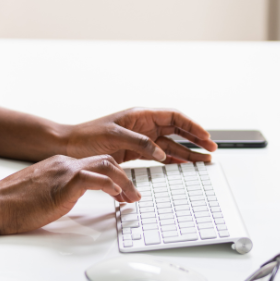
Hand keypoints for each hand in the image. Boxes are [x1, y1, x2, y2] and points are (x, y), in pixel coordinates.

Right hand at [0, 154, 140, 234]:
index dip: (114, 176)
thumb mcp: (43, 192)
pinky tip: (117, 195)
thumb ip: (59, 189)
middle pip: (105, 160)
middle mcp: (65, 163)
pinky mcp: (63, 184)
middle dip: (124, 177)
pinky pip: (93, 179)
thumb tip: (71, 198)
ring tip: (132, 197)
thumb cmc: (14, 203)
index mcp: (61, 164)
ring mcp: (65, 171)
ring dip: (124, 181)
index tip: (123, 191)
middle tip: (134, 195)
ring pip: (105, 165)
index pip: (95, 163)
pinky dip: (109, 185)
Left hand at [63, 108, 217, 164]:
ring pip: (170, 144)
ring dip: (186, 152)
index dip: (192, 125)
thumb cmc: (87, 138)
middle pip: (176, 130)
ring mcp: (140, 139)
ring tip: (203, 161)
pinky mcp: (134, 152)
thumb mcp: (115, 137)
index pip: (174, 117)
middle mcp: (143, 125)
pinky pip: (159, 154)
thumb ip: (140, 143)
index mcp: (140, 115)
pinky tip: (182, 165)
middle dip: (195, 138)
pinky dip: (171, 160)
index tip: (206, 136)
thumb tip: (161, 152)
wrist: (68, 147)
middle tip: (212, 149)